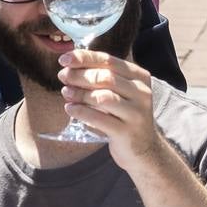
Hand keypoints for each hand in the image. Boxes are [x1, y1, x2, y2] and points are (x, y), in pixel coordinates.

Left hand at [57, 50, 160, 169]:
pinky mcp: (126, 132)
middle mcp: (142, 92)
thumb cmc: (124, 115)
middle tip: (63, 76)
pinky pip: (99, 119)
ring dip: (80, 93)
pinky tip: (70, 108)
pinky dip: (81, 112)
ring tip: (66, 92)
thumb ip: (101, 77)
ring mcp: (136, 113)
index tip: (64, 59)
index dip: (85, 58)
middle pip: (106, 77)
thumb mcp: (120, 92)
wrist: (143, 148)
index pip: (109, 60)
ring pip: (102, 97)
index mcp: (140, 77)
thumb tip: (70, 65)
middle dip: (80, 75)